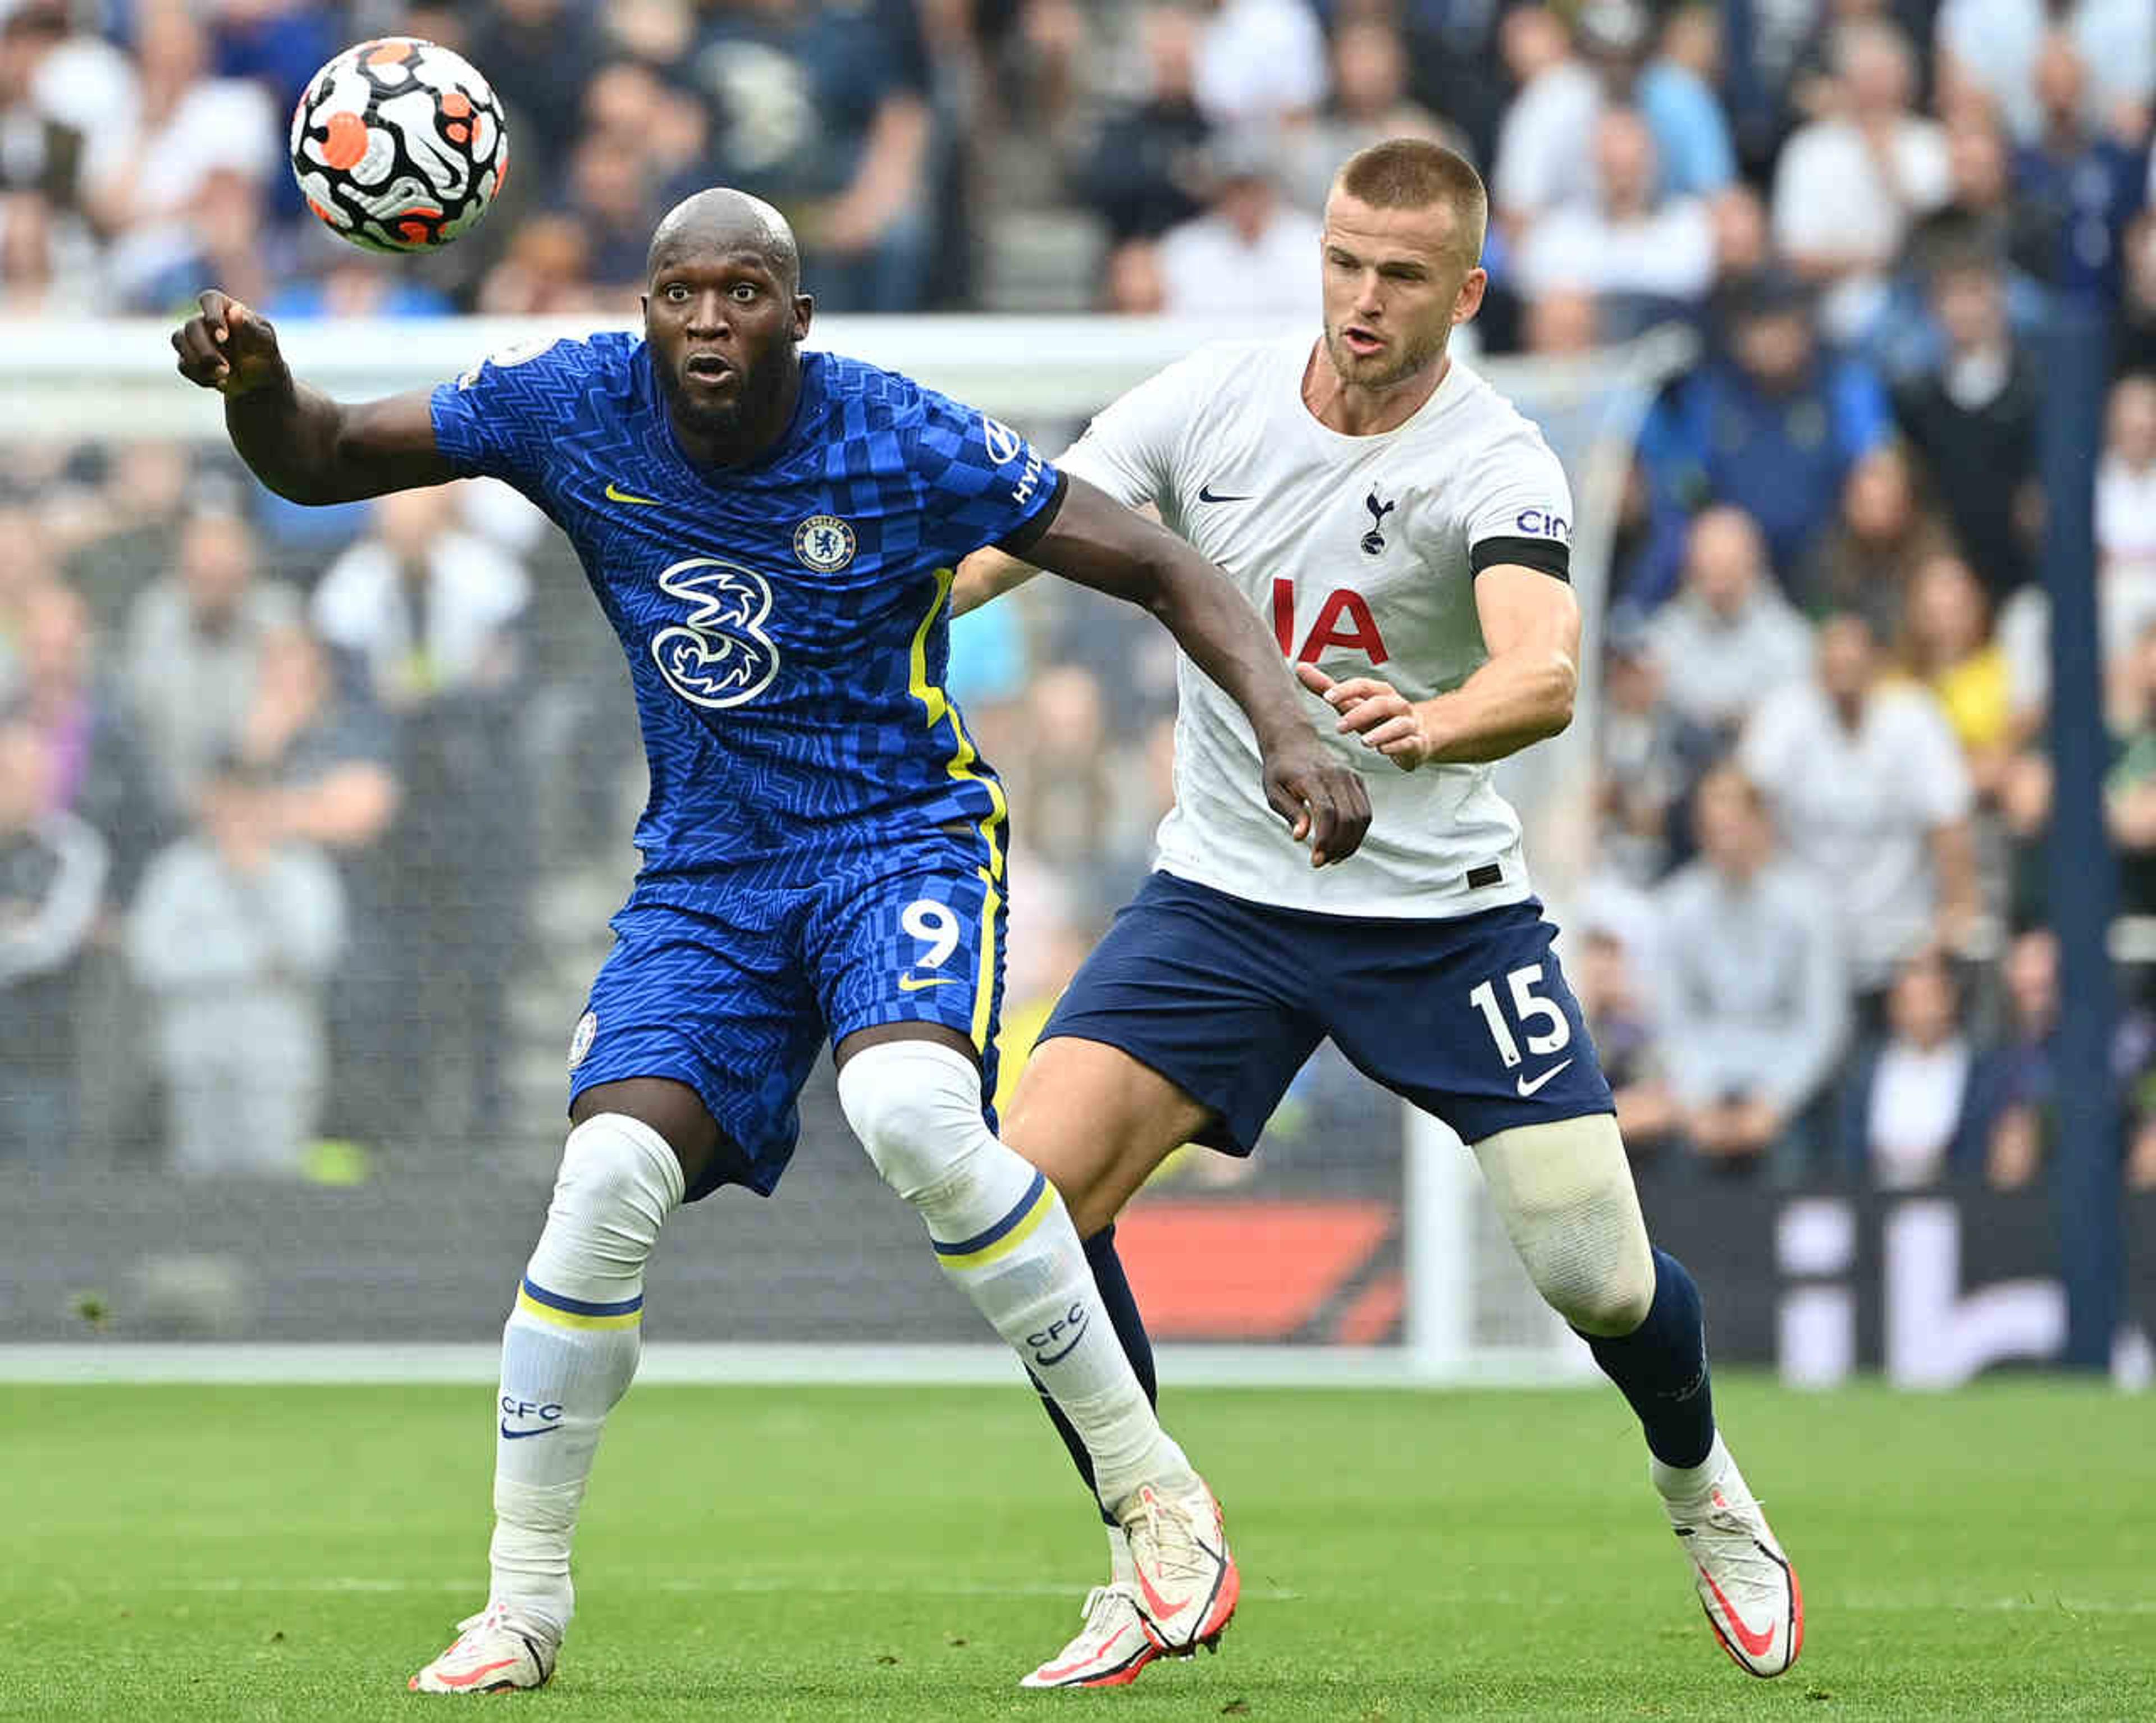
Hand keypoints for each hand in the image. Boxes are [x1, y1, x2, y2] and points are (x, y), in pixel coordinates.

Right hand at [171, 289, 284, 396]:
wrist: (259, 380)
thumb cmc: (264, 354)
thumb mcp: (266, 343)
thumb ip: (252, 328)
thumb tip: (235, 311)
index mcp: (226, 308)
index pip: (209, 299)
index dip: (212, 317)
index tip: (223, 337)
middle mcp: (205, 320)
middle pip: (191, 326)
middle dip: (206, 350)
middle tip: (227, 368)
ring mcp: (194, 338)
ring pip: (179, 340)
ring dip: (199, 362)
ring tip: (225, 376)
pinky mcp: (188, 357)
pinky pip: (183, 365)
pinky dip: (201, 377)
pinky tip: (222, 384)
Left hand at [1259, 732, 1370, 867]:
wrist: (1294, 742)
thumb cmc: (1280, 770)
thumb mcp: (1273, 791)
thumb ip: (1289, 812)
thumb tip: (1300, 837)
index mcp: (1311, 777)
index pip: (1326, 812)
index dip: (1324, 840)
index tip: (1315, 860)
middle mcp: (1336, 775)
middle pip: (1348, 817)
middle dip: (1338, 846)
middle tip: (1321, 862)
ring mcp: (1350, 777)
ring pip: (1362, 817)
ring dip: (1351, 843)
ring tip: (1333, 858)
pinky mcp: (1358, 781)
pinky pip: (1365, 812)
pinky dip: (1358, 833)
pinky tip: (1342, 845)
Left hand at [1297, 662, 1433, 769]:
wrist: (1417, 734)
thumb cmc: (1378, 717)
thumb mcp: (1352, 702)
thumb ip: (1326, 687)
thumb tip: (1300, 667)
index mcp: (1380, 692)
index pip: (1363, 686)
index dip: (1346, 690)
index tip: (1327, 697)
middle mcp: (1396, 705)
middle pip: (1381, 703)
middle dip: (1360, 714)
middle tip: (1339, 727)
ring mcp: (1408, 724)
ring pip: (1398, 724)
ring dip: (1381, 732)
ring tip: (1364, 741)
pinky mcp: (1416, 743)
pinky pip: (1409, 743)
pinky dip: (1397, 746)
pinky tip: (1384, 751)